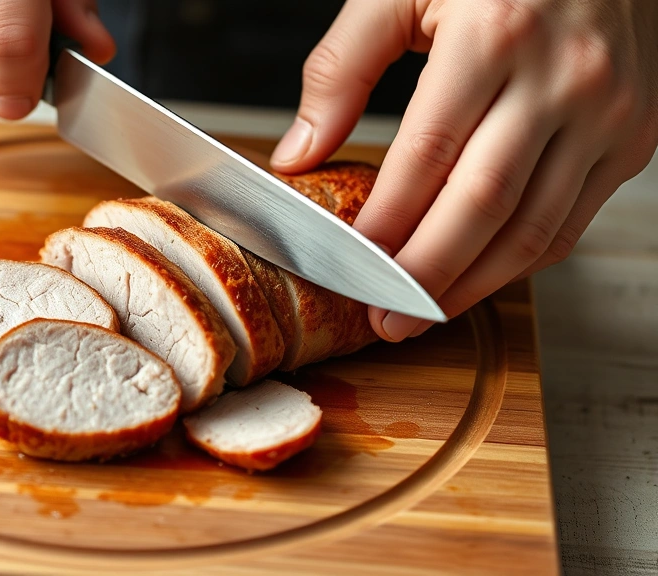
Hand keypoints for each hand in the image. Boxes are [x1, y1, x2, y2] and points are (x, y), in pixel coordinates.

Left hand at [271, 0, 657, 340]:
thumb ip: (341, 68)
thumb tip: (298, 153)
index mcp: (495, 35)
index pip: (426, 156)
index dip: (384, 222)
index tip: (346, 264)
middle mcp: (563, 79)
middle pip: (482, 206)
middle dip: (424, 274)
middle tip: (383, 320)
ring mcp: (608, 112)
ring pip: (533, 228)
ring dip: (473, 285)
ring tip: (421, 316)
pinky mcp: (634, 135)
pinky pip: (571, 221)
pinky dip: (521, 261)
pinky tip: (477, 278)